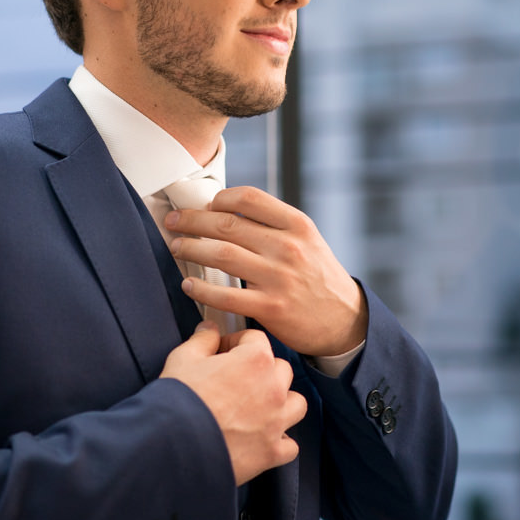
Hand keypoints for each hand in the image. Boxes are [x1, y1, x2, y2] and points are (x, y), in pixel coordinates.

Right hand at [160, 323, 306, 484]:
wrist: (176, 446)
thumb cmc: (180, 401)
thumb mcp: (183, 358)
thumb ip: (202, 339)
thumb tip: (209, 329)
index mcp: (255, 360)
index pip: (256, 338)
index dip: (236, 342)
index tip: (223, 351)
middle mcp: (273, 389)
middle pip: (281, 368)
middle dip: (262, 369)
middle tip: (238, 378)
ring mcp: (276, 422)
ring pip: (296, 404)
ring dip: (282, 402)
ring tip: (259, 406)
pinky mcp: (272, 452)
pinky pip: (290, 445)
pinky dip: (279, 441)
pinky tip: (261, 439)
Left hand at [165, 186, 366, 356]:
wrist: (344, 320)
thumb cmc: (317, 276)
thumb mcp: (307, 240)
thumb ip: (273, 225)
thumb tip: (226, 211)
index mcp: (297, 225)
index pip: (249, 198)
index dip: (220, 198)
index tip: (206, 204)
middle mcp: (288, 247)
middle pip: (227, 224)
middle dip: (193, 220)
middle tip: (175, 222)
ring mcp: (279, 278)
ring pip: (222, 255)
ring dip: (191, 248)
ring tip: (176, 247)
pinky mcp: (271, 308)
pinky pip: (225, 295)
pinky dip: (201, 289)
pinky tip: (188, 284)